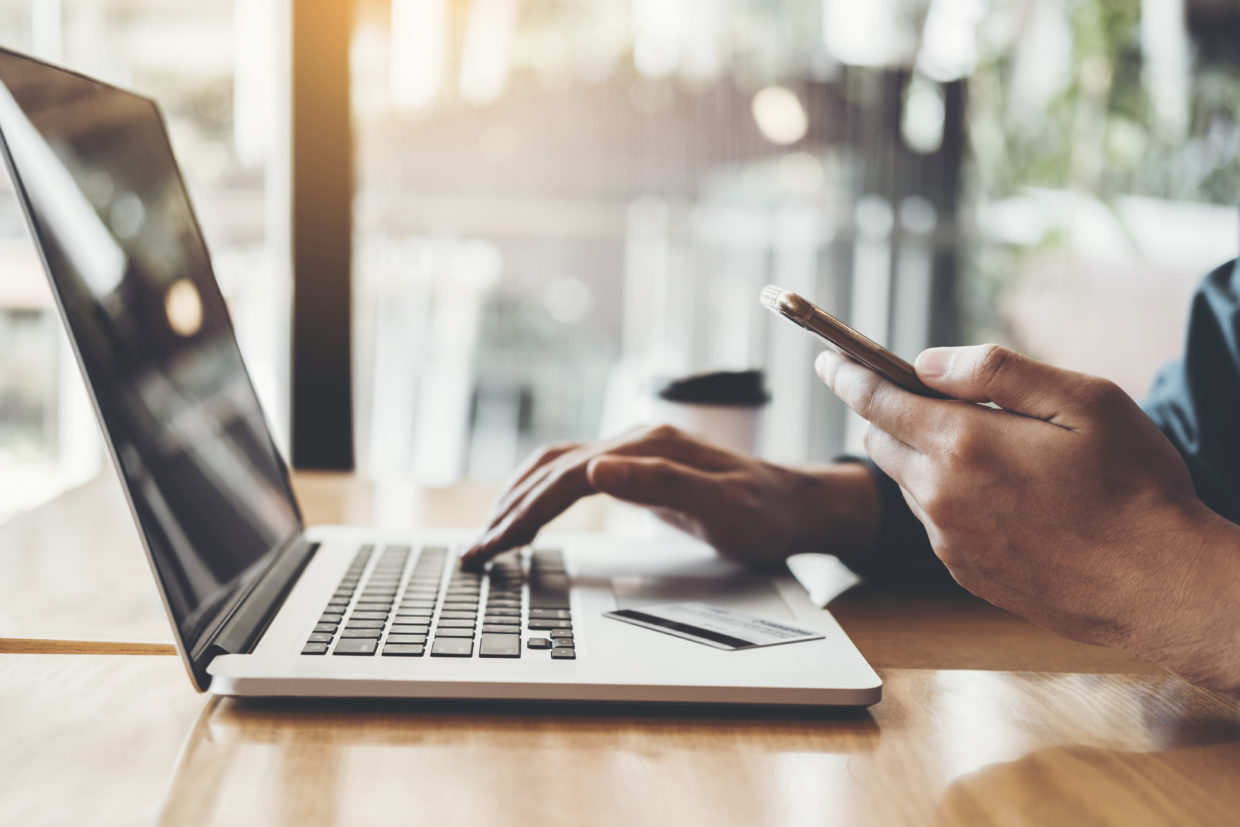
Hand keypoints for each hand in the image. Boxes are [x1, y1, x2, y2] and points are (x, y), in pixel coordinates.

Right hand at [460, 424, 880, 570]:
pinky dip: (539, 493)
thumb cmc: (768, 511)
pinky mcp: (637, 467)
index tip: (493, 549)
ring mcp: (634, 451)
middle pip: (551, 470)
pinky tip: (527, 513)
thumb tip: (596, 469)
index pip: (566, 479)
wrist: (800, 504)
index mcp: (647, 447)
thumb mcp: (724, 505)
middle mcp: (634, 441)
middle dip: (507, 511)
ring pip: (555, 467)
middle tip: (473, 554)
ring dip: (516, 498)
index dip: (524, 513)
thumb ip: (661, 484)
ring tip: (487, 536)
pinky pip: (572, 475)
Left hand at [817, 344, 1239, 693]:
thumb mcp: (1082, 400)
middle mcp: (941, 497)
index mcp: (963, 445)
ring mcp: (949, 541)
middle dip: (888, 414)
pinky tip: (1003, 498)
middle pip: (882, 443)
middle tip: (925, 398)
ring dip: (924, 459)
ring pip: (908, 484)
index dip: (848, 374)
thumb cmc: (1133, 485)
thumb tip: (926, 362)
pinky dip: (948, 499)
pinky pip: (935, 523)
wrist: (1161, 584)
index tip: (829, 359)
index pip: (876, 400)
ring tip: (987, 452)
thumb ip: (996, 371)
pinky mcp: (964, 573)